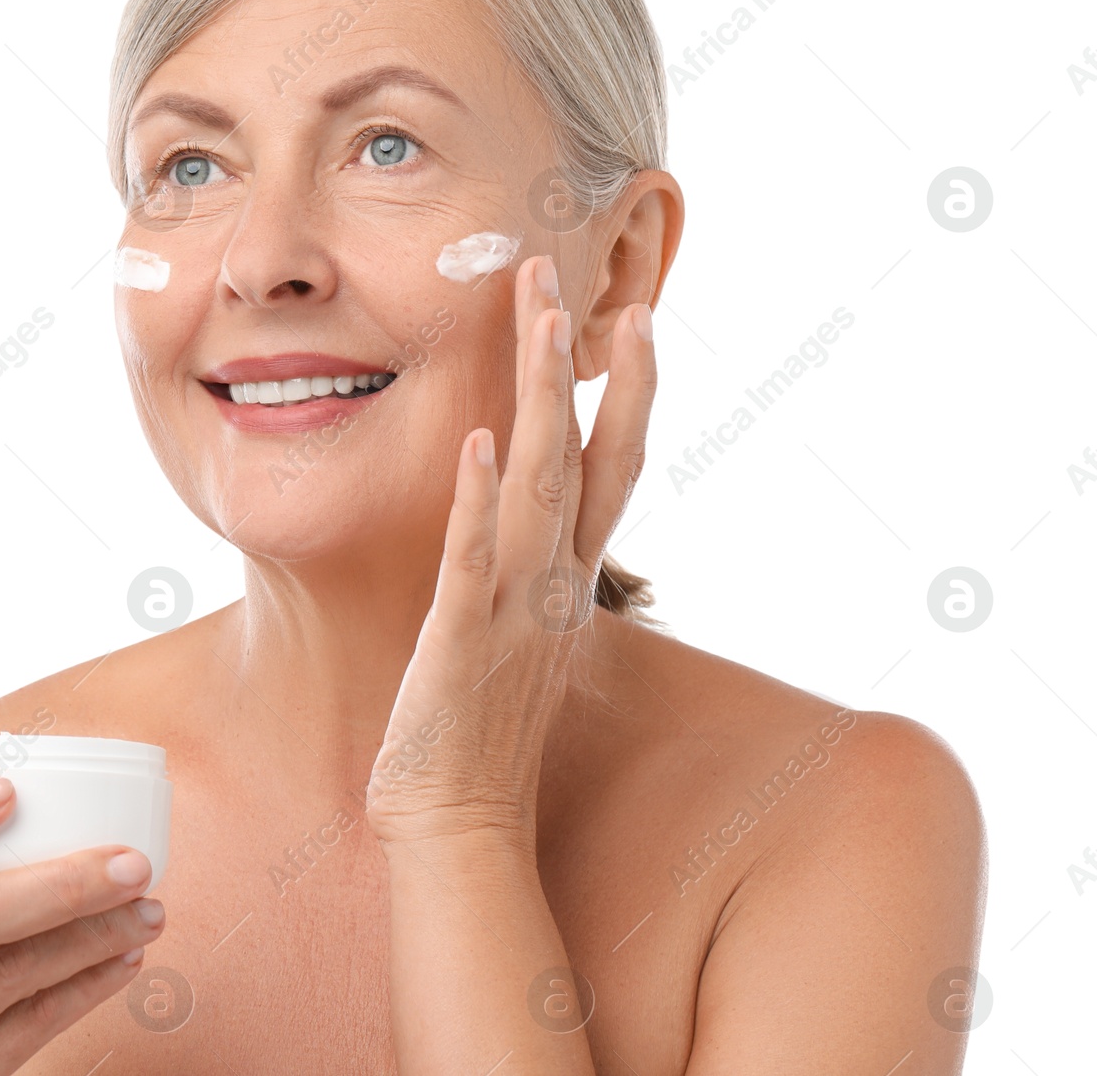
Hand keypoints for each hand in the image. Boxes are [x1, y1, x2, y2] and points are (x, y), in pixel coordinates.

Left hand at [364, 253, 655, 849]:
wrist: (459, 822)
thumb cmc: (484, 723)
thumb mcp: (524, 627)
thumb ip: (534, 565)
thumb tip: (528, 508)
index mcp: (567, 575)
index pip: (612, 466)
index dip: (629, 391)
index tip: (637, 316)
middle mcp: (555, 582)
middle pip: (582, 454)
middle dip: (578, 363)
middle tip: (570, 275)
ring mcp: (514, 609)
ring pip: (536, 486)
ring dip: (538, 399)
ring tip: (539, 319)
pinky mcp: (461, 644)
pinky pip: (471, 562)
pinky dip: (476, 501)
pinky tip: (473, 440)